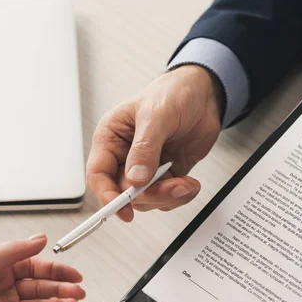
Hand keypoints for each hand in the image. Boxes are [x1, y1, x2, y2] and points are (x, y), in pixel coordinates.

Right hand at [87, 64, 223, 220]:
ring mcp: (146, 168)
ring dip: (167, 197)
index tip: (122, 208)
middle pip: (124, 192)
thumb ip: (145, 148)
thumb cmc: (173, 93)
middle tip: (171, 187)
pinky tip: (190, 184)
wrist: (204, 93)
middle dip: (148, 194)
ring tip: (185, 184)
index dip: (107, 194)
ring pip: (146, 199)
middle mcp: (124, 156)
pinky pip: (166, 197)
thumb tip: (135, 178)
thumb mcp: (156, 115)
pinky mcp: (166, 174)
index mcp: (111, 138)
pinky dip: (179, 196)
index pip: (98, 174)